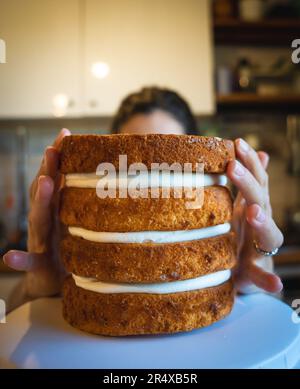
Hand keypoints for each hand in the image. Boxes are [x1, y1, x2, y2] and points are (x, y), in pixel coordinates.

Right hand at [3, 128, 70, 299]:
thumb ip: (83, 200)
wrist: (52, 281)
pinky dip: (19, 259)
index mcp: (57, 208)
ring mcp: (40, 240)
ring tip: (44, 184)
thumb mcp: (76, 221)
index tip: (65, 135)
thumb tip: (108, 177)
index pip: (56, 178)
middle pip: (44, 192)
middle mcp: (45, 219)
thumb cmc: (68, 246)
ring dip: (40, 201)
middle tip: (52, 150)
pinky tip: (9, 256)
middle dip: (48, 171)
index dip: (58, 157)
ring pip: (37, 219)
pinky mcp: (38, 264)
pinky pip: (28, 262)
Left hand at [227, 139, 283, 293]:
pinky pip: (265, 276)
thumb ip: (249, 183)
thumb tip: (262, 152)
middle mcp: (262, 223)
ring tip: (253, 212)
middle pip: (259, 199)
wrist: (241, 271)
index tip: (236, 142)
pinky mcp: (258, 272)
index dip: (250, 161)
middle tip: (232, 166)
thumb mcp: (242, 206)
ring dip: (262, 222)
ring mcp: (262, 248)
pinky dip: (270, 280)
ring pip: (268, 233)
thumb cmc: (240, 234)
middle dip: (247, 182)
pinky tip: (275, 283)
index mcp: (255, 206)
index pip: (256, 179)